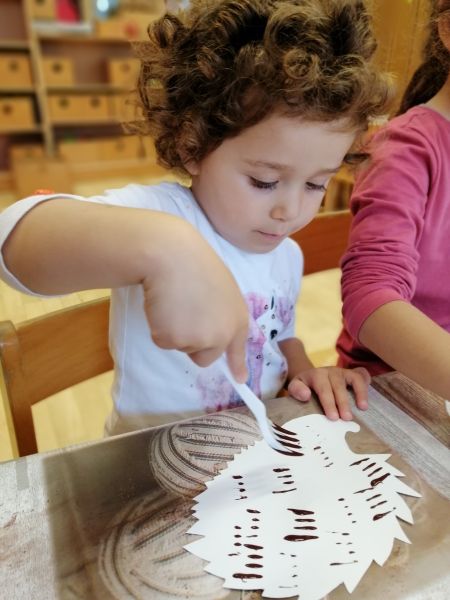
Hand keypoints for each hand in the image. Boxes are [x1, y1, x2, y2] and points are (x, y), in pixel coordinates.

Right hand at [142, 220, 248, 381]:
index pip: (238, 348)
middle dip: (194, 344)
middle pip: (205, 357)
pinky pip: (163, 341)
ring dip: (175, 329)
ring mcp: (198, 340)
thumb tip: (216, 336)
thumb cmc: (195, 265)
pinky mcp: (173, 340)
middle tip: (186, 313)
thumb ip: (223, 314)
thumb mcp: (222, 289)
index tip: (240, 379)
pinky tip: (164, 304)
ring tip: (176, 300)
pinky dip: (160, 327)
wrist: (173, 257)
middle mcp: (222, 335)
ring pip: (182, 347)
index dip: (237, 365)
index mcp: (237, 318)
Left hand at [287, 366, 370, 419]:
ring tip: (363, 408)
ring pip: (354, 379)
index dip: (328, 402)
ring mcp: (343, 372)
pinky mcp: (352, 374)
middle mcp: (330, 371)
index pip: (323, 388)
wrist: (310, 376)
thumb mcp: (295, 387)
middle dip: (343, 402)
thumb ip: (296, 390)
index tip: (333, 417)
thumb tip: (306, 395)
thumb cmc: (304, 387)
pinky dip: (366, 384)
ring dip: (359, 393)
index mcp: (316, 375)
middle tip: (347, 419)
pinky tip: (367, 398)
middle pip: (338, 385)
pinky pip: (362, 375)